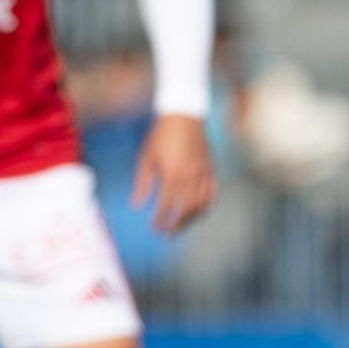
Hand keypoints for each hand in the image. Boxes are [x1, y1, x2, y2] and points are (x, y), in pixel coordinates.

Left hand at [132, 113, 214, 234]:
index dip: (160, 219)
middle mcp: (190, 175)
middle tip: (168, 233)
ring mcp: (203, 172)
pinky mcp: (210, 167)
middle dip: (177, 224)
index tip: (154, 228)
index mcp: (172, 174)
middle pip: (186, 208)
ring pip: (201, 203)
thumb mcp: (147, 158)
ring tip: (182, 225)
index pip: (167, 205)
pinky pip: (212, 191)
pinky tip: (199, 210)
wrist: (183, 115)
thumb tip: (136, 206)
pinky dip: (207, 204)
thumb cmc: (161, 136)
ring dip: (192, 218)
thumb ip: (143, 184)